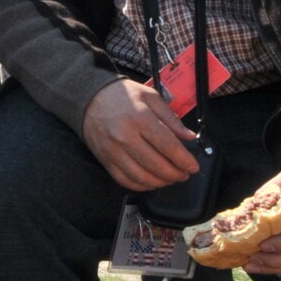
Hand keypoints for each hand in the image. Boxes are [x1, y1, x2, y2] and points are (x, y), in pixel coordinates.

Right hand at [81, 79, 199, 191]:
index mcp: (139, 118)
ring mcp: (113, 150)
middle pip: (156, 164)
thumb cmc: (121, 95)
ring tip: (170, 179)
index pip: (167, 145)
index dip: (184, 160)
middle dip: (175, 173)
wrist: (88, 98)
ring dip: (160, 182)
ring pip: (141, 176)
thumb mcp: (150, 97)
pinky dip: (141, 186)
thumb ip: (171, 118)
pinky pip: (124, 180)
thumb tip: (189, 137)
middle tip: (184, 174)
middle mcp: (125, 136)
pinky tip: (151, 181)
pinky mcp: (104, 159)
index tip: (193, 166)